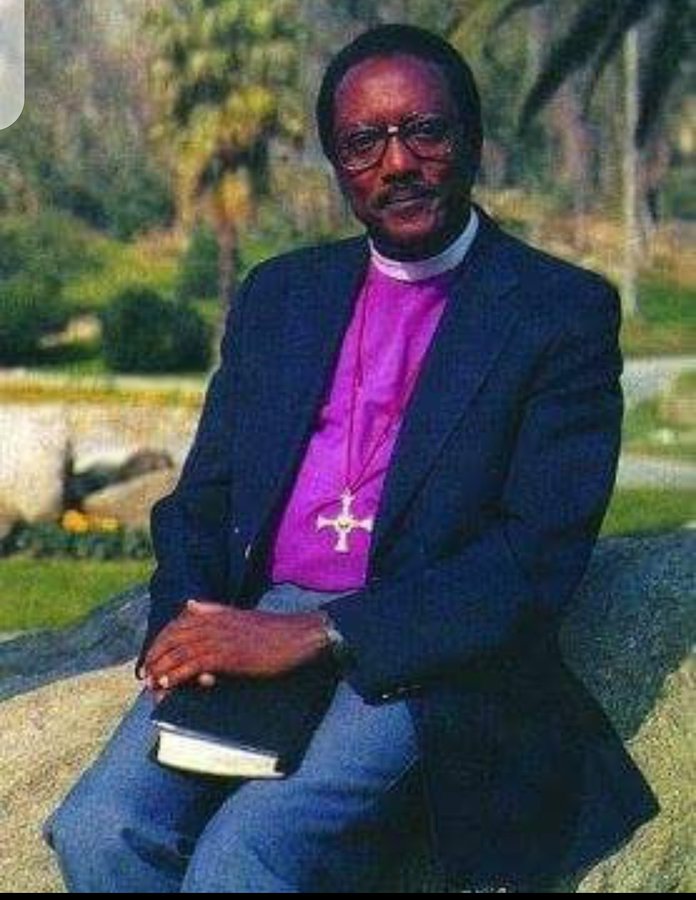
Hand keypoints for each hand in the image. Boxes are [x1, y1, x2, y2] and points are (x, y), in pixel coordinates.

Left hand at [141, 600, 329, 691]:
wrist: (296, 636)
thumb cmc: (272, 630)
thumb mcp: (237, 614)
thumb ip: (212, 610)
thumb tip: (189, 604)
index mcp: (214, 612)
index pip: (176, 623)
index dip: (160, 640)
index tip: (151, 656)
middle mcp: (212, 622)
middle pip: (172, 637)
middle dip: (155, 656)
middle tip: (145, 674)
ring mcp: (218, 638)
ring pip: (178, 653)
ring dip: (161, 669)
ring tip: (151, 684)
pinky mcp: (225, 655)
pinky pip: (191, 666)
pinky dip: (176, 676)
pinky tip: (167, 685)